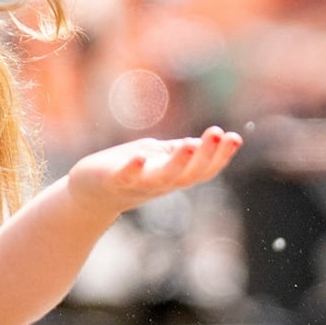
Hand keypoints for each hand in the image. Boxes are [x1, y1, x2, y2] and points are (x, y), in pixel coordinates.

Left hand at [67, 126, 242, 217]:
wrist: (90, 191)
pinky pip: (126, 177)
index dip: (220, 155)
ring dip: (178, 162)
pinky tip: (140, 156)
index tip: (235, 137)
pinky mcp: (114, 180)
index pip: (203, 168)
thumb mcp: (158, 157)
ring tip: (189, 144)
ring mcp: (138, 183)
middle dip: (207, 155)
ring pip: (163, 177)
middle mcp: (160, 183)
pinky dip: (133, 168)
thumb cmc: (127, 169)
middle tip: (219, 133)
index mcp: (174, 176)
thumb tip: (207, 142)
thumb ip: (179, 152)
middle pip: (190, 174)